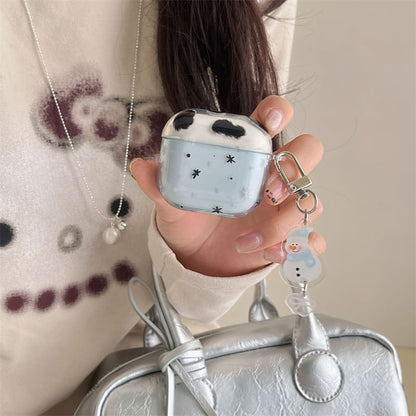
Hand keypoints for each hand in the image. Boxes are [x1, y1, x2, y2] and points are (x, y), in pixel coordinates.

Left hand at [131, 96, 324, 276]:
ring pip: (310, 201)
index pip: (270, 121)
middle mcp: (270, 178)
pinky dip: (300, 249)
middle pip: (307, 153)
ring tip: (246, 242)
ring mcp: (282, 208)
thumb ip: (161, 186)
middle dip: (297, 166)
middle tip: (269, 192)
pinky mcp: (286, 238)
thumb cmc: (188, 222)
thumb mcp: (171, 205)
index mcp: (244, 158)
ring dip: (286, 222)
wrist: (195, 260)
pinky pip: (310, 240)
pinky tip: (274, 256)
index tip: (270, 121)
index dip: (277, 111)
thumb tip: (140, 167)